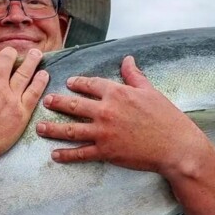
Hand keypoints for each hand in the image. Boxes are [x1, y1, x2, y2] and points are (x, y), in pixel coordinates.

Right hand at [0, 47, 48, 164]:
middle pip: (7, 59)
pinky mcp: (21, 112)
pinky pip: (34, 93)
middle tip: (15, 54)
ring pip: (24, 73)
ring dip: (32, 61)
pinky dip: (40, 82)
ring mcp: (10, 98)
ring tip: (37, 54)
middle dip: (11, 54)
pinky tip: (44, 75)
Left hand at [36, 55, 207, 176]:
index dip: (77, 83)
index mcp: (117, 93)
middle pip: (73, 105)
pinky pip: (80, 153)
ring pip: (70, 129)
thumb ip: (134, 76)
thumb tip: (127, 59)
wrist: (175, 146)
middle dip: (57, 103)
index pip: (90, 84)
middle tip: (45, 101)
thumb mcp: (150, 91)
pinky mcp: (106, 151)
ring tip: (40, 128)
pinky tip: (55, 155)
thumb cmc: (166, 117)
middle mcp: (106, 110)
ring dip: (53, 129)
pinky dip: (66, 155)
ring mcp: (103, 132)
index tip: (69, 83)